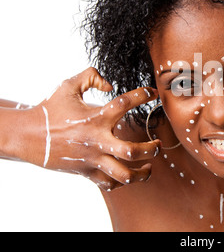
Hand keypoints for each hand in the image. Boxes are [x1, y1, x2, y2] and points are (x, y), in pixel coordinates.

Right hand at [24, 67, 159, 190]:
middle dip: (151, 149)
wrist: (28, 136)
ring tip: (149, 165)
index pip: (125, 103)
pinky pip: (109, 183)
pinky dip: (122, 181)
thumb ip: (90, 76)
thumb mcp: (68, 86)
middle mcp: (97, 140)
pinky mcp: (87, 172)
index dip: (142, 95)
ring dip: (142, 173)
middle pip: (132, 151)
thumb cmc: (51, 109)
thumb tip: (110, 85)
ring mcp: (92, 159)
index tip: (152, 92)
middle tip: (159, 143)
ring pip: (124, 174)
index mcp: (95, 118)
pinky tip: (129, 173)